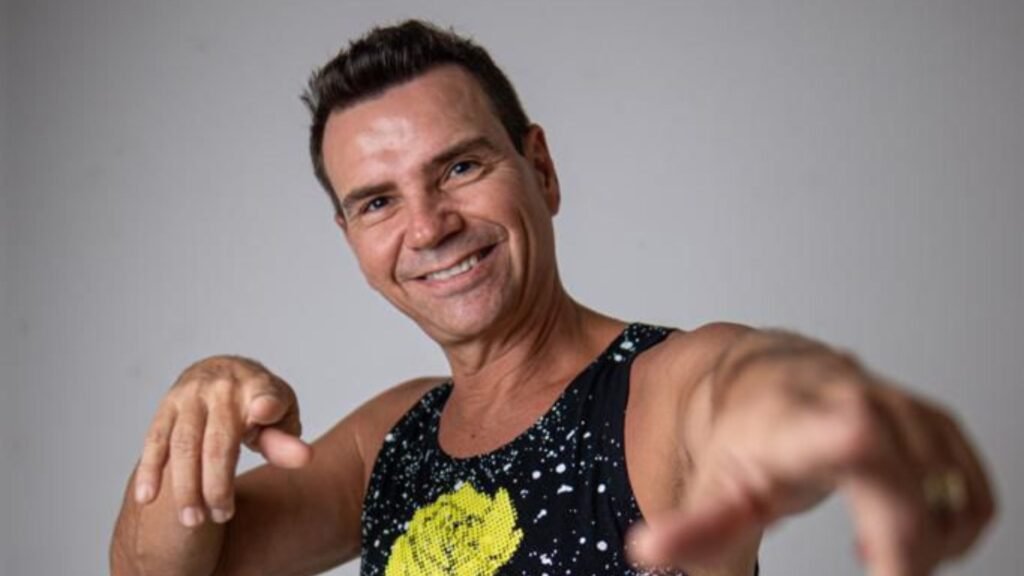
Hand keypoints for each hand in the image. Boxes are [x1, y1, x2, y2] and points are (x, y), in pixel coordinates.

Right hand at [132, 356, 312, 526]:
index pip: (265, 395)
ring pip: (182, 444)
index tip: (264, 413)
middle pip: (217, 440)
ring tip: (192, 520)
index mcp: (256, 385)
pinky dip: (149, 469)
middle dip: (216, 483)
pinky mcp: (166, 408)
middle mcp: (220, 388)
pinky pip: (155, 440)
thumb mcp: (281, 414)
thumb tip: (303, 458)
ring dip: (184, 486)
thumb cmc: (259, 402)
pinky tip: (147, 497)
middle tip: (221, 516)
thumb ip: (285, 439)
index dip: (266, 404)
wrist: (222, 370)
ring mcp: (189, 397)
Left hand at [630, 338, 994, 575]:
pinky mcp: (923, 415)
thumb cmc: (727, 438)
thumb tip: (645, 551)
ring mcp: (892, 401)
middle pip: (915, 474)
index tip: (886, 565)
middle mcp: (848, 397)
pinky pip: (968, 478)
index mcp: (790, 419)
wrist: (740, 379)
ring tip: (882, 555)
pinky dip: (957, 519)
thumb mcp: (702, 491)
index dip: (886, 498)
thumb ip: (689, 531)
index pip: (851, 432)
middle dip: (910, 542)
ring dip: (932, 537)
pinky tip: (912, 534)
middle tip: (877, 569)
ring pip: (951, 480)